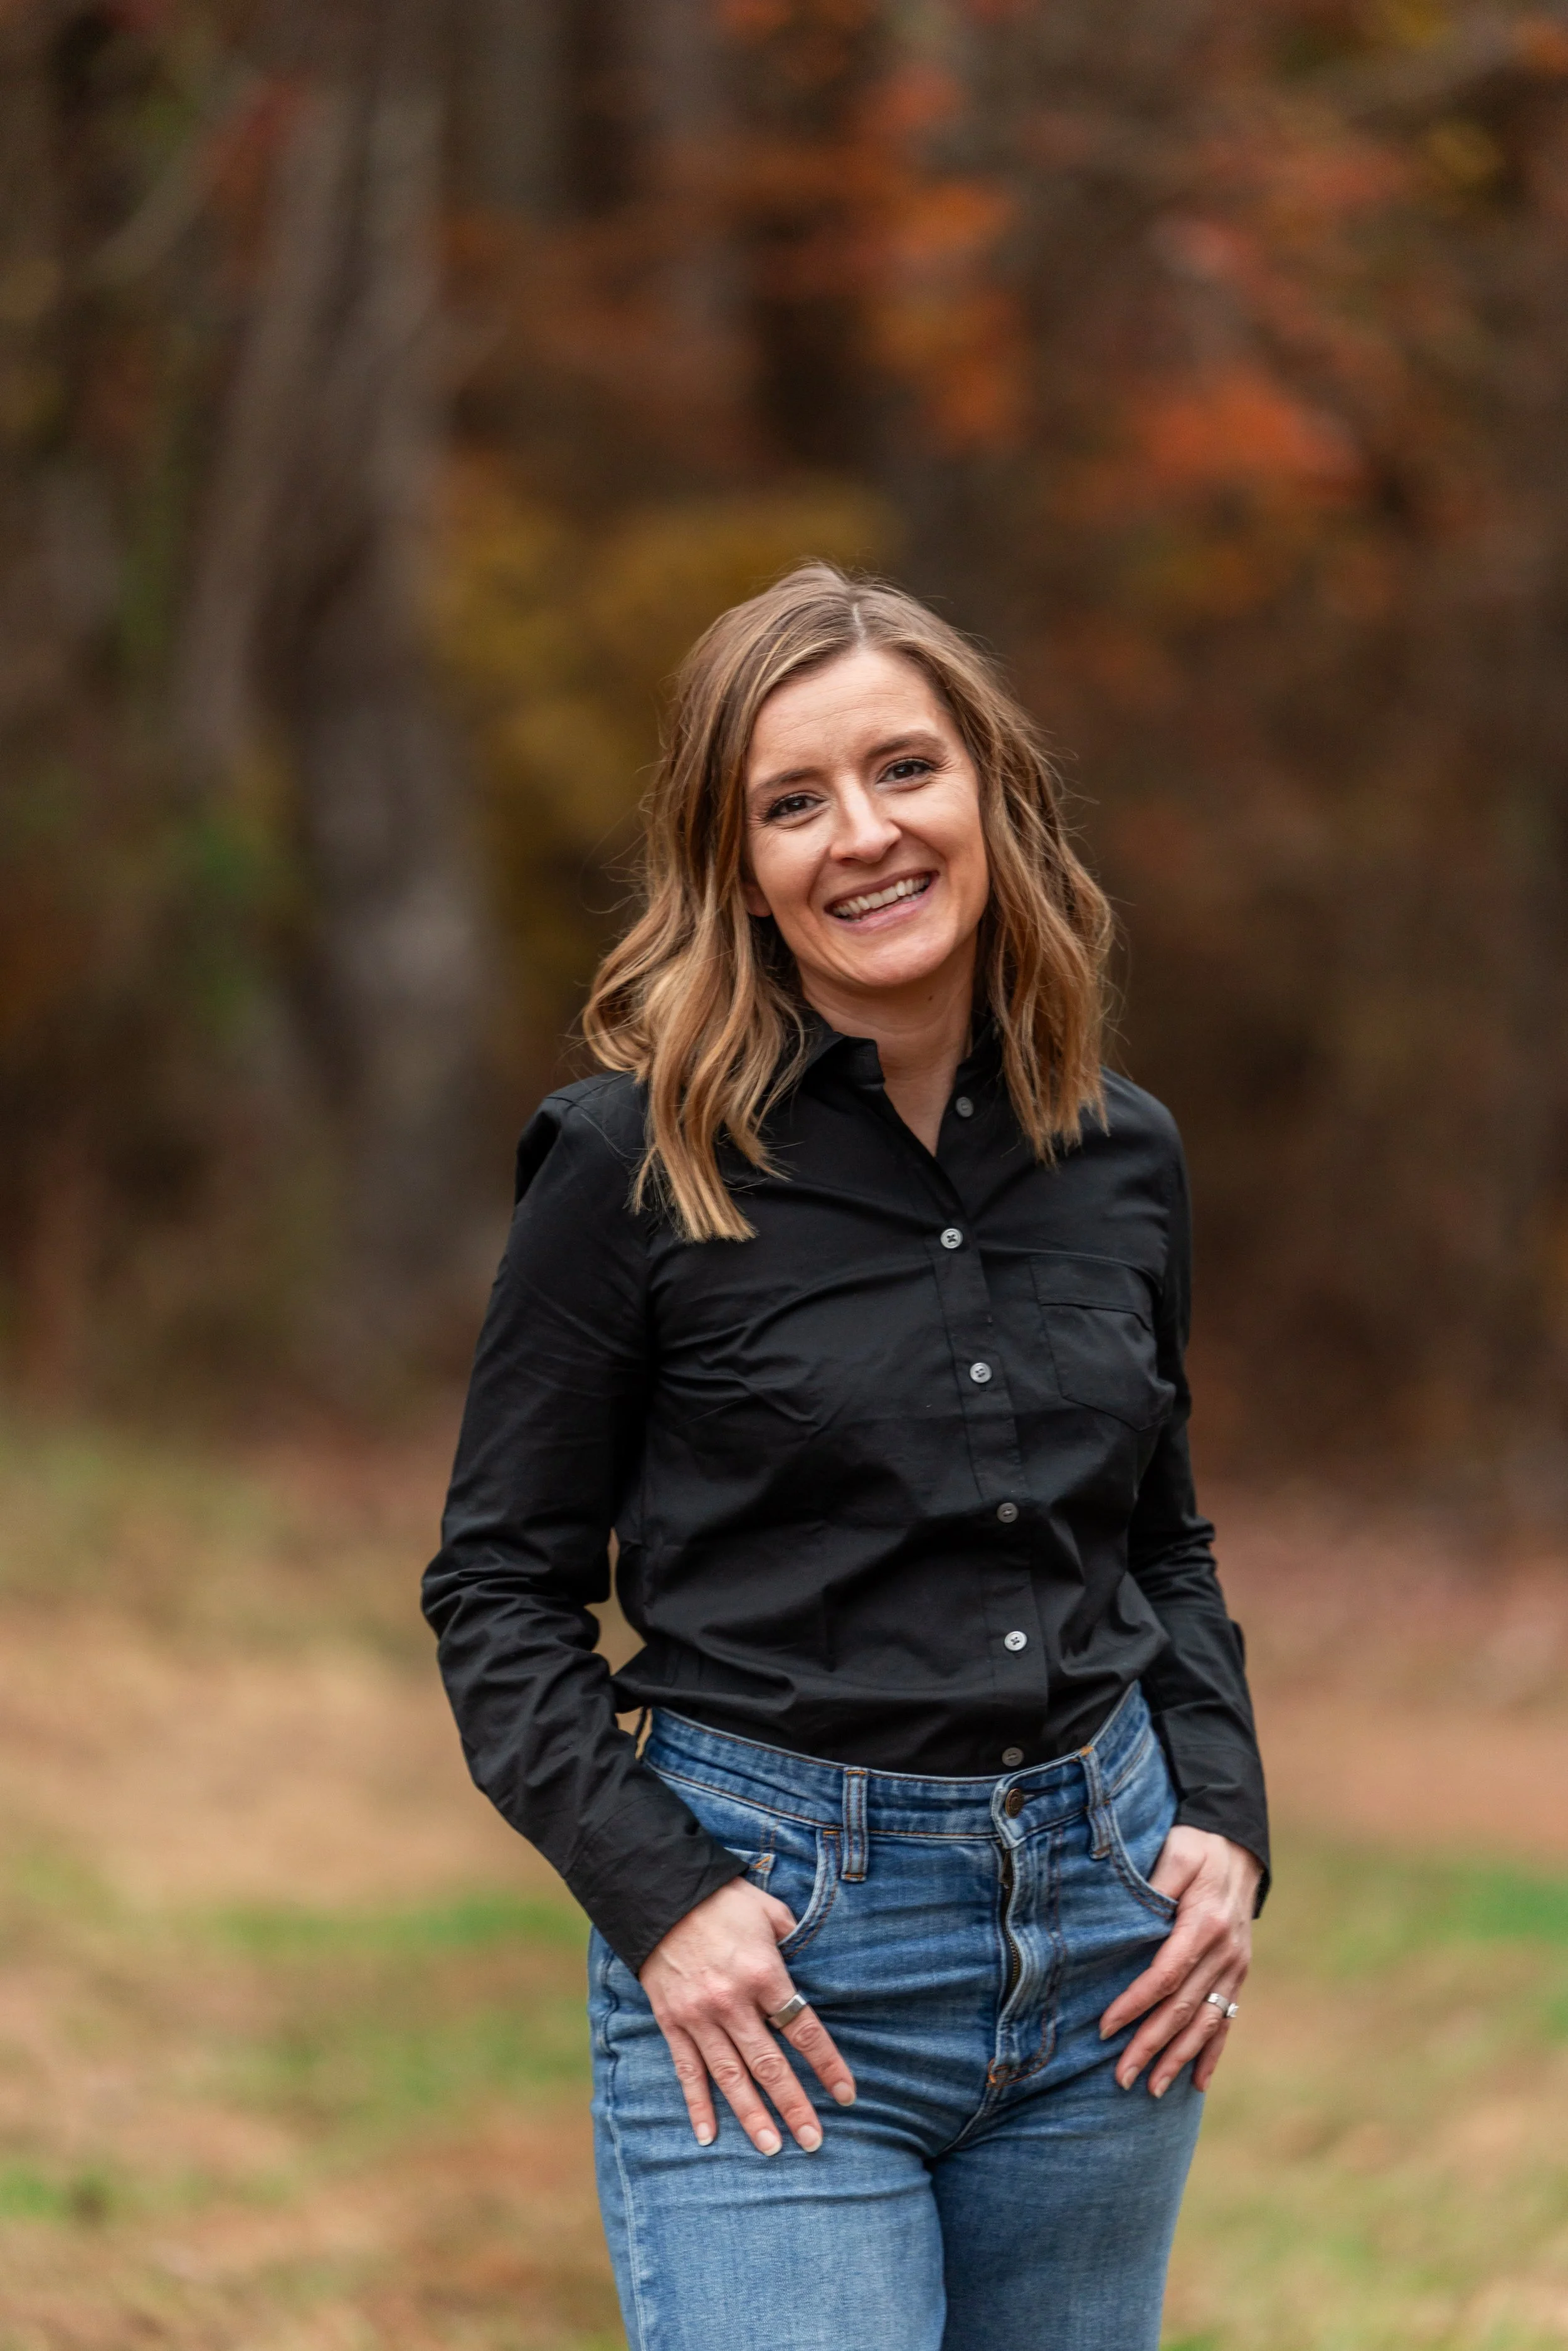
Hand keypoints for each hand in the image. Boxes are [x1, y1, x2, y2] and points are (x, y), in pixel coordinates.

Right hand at [639, 1877, 856, 2152]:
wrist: (661, 1892)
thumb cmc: (723, 1900)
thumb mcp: (769, 1910)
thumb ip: (794, 1941)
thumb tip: (818, 1964)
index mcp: (764, 1973)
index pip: (803, 2029)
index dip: (827, 2065)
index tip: (846, 2095)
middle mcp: (732, 2002)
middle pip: (770, 2064)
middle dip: (794, 2105)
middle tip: (814, 2141)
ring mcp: (699, 2016)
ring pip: (730, 2076)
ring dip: (752, 2115)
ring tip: (772, 2148)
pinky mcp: (672, 2021)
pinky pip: (686, 2070)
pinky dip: (696, 2105)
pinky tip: (707, 2136)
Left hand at [1098, 1827, 1260, 2096]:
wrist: (1239, 1846)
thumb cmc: (1197, 1847)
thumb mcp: (1176, 1853)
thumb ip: (1155, 1885)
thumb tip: (1132, 1917)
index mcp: (1204, 1924)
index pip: (1165, 1975)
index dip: (1135, 2004)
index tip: (1105, 2028)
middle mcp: (1224, 1953)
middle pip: (1183, 2008)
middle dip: (1151, 2045)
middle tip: (1121, 2077)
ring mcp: (1235, 1967)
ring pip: (1205, 2023)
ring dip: (1178, 2059)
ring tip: (1151, 2089)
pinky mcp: (1238, 1974)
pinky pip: (1227, 2020)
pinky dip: (1212, 2053)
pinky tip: (1197, 2083)